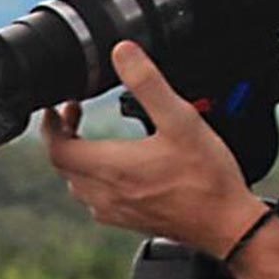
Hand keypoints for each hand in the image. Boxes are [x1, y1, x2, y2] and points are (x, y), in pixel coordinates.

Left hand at [41, 40, 267, 255]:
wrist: (228, 225)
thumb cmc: (207, 178)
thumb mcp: (181, 119)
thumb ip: (148, 83)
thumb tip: (123, 52)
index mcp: (111, 168)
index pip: (57, 149)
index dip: (50, 124)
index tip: (58, 105)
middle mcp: (107, 194)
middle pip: (63, 165)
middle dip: (63, 135)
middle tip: (75, 113)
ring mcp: (116, 211)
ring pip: (77, 184)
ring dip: (77, 157)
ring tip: (93, 137)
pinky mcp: (129, 221)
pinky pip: (96, 199)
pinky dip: (94, 178)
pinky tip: (116, 167)